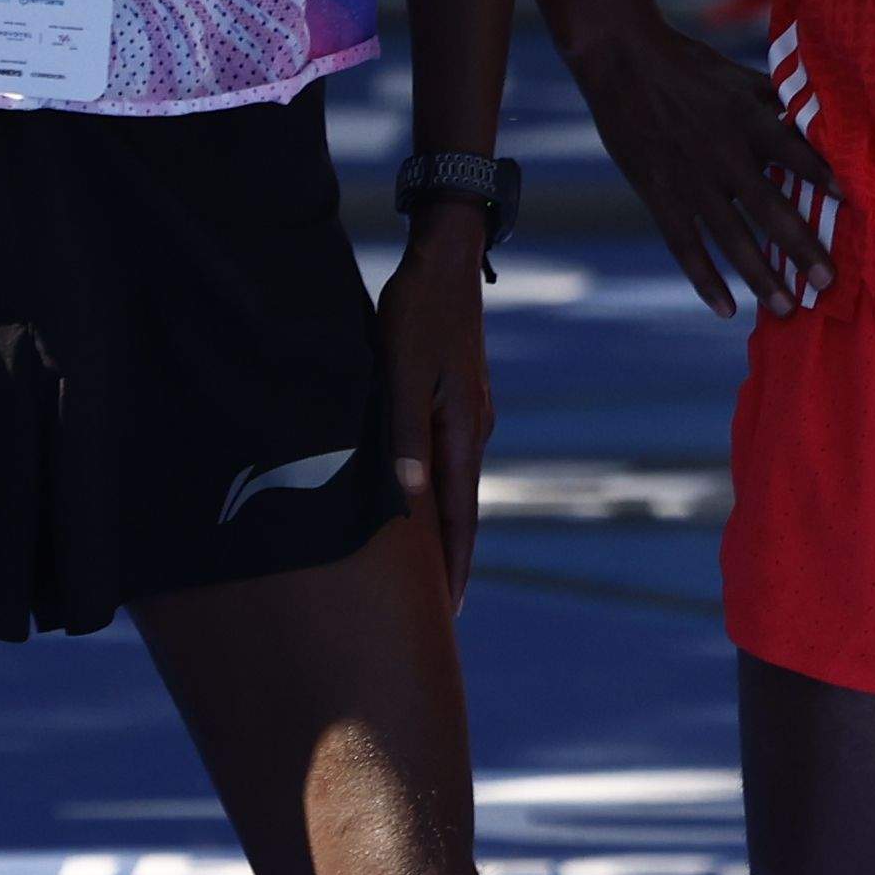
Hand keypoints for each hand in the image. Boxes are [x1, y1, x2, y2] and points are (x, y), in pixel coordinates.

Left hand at [378, 220, 493, 603]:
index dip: (450, 568)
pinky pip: (448, 458)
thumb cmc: (416, 315)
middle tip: (437, 610)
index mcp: (463, 434)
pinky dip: (437, 492)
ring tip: (425, 567)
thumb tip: (409, 499)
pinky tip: (421, 498)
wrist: (445, 259)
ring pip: (455, 485)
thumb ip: (403, 439)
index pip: (459, 520)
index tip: (444, 615)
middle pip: (463, 511)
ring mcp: (469, 414)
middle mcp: (473, 431)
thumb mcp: (400, 377)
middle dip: (450, 561)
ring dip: (443, 528)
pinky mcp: (457, 397)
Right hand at [566, 10, 838, 315]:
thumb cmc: (691, 67)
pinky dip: (705, 279)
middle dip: (801, 248)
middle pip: (769, 208)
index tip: (853, 203)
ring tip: (787, 307)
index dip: (822, 176)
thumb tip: (825, 116)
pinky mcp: (659, 195)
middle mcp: (723, 153)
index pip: (794, 152)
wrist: (622, 62)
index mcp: (748, 119)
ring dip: (761, 275)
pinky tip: (726, 309)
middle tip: (829, 283)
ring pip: (731, 237)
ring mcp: (690, 179)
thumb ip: (780, 102)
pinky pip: (686, 246)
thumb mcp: (740, 77)